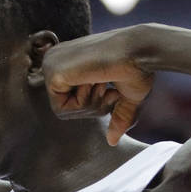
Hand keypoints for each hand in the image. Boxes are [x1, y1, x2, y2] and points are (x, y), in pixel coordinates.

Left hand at [42, 27, 154, 144]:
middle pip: (64, 107)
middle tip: (105, 85)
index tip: (110, 90)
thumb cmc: (136, 66)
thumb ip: (116, 116)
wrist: (139, 50)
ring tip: (100, 80)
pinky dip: (82, 104)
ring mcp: (51, 64)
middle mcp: (55, 60)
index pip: (69, 101)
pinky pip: (60, 109)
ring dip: (89, 104)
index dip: (93, 105)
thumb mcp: (126, 95)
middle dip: (91, 106)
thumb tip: (112, 141)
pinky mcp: (52, 73)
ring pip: (62, 110)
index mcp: (68, 61)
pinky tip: (92, 81)